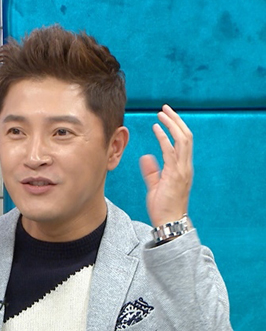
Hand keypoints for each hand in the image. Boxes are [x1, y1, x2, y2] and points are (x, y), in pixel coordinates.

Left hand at [139, 104, 192, 227]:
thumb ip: (152, 171)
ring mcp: (182, 170)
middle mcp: (185, 166)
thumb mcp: (155, 186)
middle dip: (176, 120)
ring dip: (172, 124)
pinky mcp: (175, 175)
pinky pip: (171, 152)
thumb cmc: (163, 207)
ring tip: (162, 113)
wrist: (168, 222)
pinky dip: (164, 138)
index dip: (175, 127)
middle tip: (165, 108)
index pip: (183, 142)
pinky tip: (156, 128)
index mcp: (182, 168)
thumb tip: (145, 156)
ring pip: (182, 140)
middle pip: (185, 136)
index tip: (165, 117)